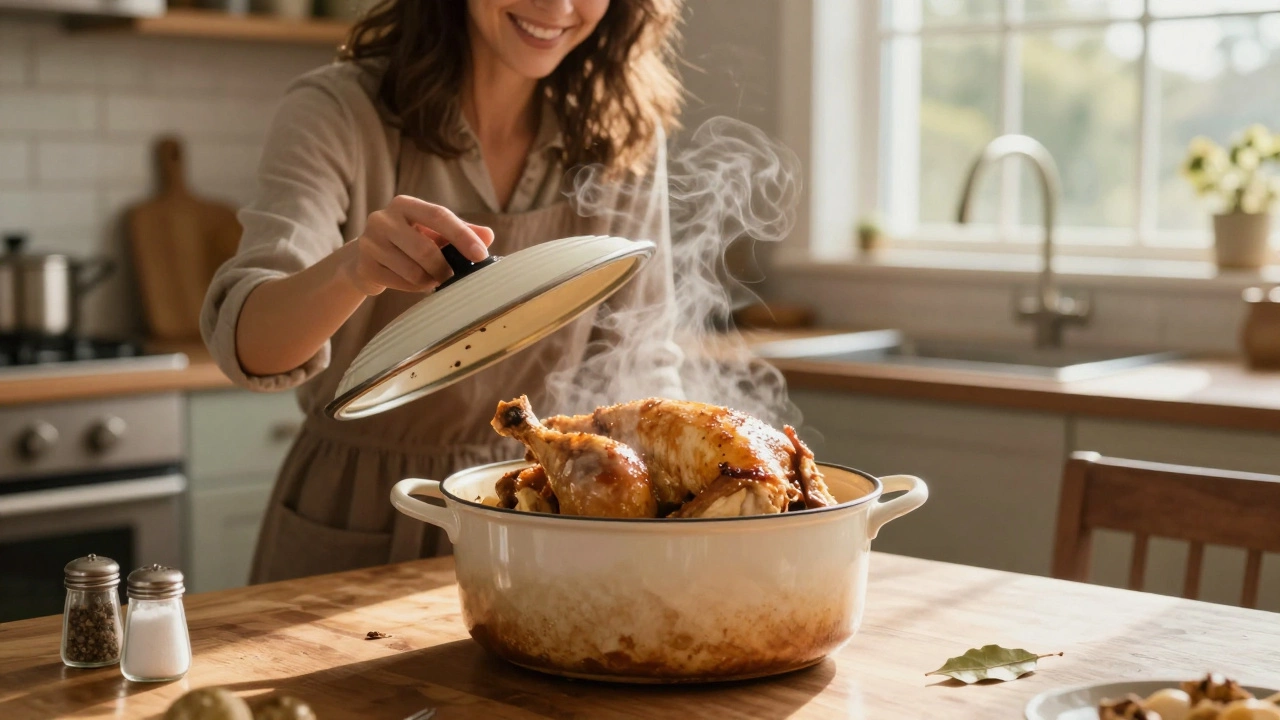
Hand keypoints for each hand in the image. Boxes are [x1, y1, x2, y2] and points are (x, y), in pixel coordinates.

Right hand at [341, 195, 494, 294]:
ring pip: (412, 270)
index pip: (439, 215)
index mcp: (404, 204)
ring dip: (430, 280)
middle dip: (445, 268)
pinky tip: (414, 283)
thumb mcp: (433, 232)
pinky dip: (414, 288)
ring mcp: (369, 242)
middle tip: (452, 277)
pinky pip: (399, 283)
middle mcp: (383, 218)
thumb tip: (488, 236)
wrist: (364, 258)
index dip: (462, 236)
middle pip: (425, 248)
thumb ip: (461, 232)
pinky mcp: (364, 266)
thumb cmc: (408, 242)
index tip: (481, 255)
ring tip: (432, 280)